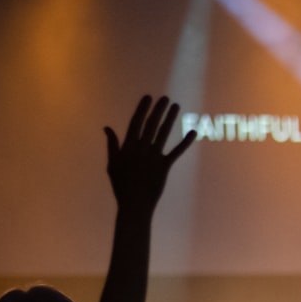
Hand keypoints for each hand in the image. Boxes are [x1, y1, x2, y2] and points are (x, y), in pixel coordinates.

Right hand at [104, 95, 195, 214]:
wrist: (134, 203)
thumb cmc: (121, 185)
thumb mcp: (113, 164)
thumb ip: (112, 145)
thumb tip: (107, 128)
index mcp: (128, 147)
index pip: (136, 122)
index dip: (143, 109)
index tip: (148, 97)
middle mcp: (141, 149)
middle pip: (151, 124)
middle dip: (158, 110)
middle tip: (165, 98)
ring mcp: (154, 157)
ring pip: (163, 133)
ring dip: (170, 119)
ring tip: (176, 106)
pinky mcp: (164, 166)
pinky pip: (176, 152)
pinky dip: (185, 142)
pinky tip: (193, 132)